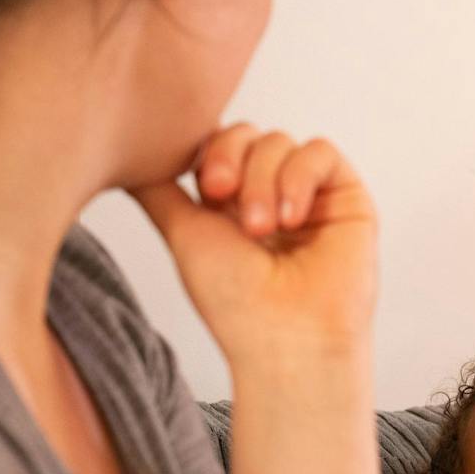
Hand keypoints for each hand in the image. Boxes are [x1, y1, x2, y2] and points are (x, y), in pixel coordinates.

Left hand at [130, 123, 377, 369]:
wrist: (286, 338)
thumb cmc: (235, 301)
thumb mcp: (183, 231)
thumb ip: (158, 189)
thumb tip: (127, 153)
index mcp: (234, 206)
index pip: (219, 145)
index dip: (209, 153)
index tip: (205, 190)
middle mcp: (274, 197)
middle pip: (248, 135)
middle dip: (232, 159)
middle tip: (223, 197)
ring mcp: (311, 197)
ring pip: (281, 142)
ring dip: (264, 180)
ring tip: (262, 229)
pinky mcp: (347, 199)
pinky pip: (321, 153)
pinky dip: (300, 177)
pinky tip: (292, 219)